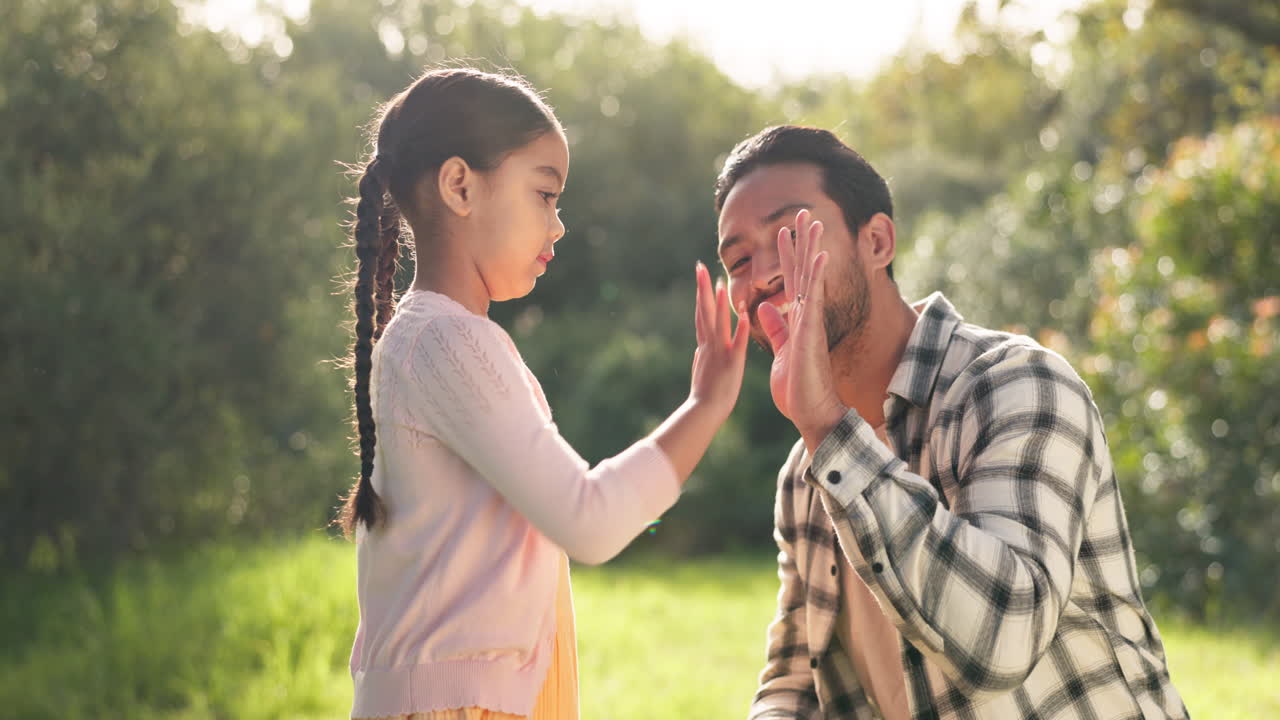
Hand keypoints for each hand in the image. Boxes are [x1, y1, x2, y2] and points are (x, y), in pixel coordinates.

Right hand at [690, 261, 749, 420]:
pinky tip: (743, 312)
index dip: (702, 296)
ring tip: (719, 281)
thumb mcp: (702, 371)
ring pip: (717, 322)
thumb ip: (702, 357)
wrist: (703, 412)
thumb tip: (698, 347)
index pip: (702, 315)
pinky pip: (736, 342)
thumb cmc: (704, 398)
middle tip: (700, 267)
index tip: (702, 277)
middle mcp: (709, 345)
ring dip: (718, 302)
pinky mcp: (731, 363)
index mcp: (704, 346)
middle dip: (702, 288)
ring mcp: (719, 353)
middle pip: (704, 312)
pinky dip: (739, 327)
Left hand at [757, 210, 846, 448]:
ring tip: (813, 222)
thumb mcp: (782, 350)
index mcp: (796, 320)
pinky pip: (814, 300)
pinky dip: (817, 277)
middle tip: (805, 212)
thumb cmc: (798, 386)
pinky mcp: (810, 333)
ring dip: (810, 249)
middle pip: (804, 271)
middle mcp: (806, 316)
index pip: (791, 280)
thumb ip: (776, 328)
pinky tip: (821, 256)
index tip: (785, 231)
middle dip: (803, 242)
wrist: (811, 412)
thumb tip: (765, 308)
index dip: (787, 256)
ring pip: (810, 278)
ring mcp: (810, 322)